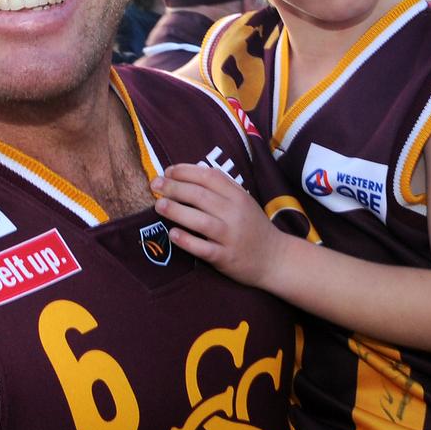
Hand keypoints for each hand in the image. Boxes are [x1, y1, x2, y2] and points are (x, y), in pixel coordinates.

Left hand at [151, 163, 279, 286]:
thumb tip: (190, 172)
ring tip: (158, 206)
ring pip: (200, 221)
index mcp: (238, 196)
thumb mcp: (244, 201)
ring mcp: (230, 236)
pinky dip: (187, 240)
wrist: (275, 258)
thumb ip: (222, 188)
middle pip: (200, 196)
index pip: (209, 177)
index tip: (168, 171)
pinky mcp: (226, 257)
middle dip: (174, 188)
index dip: (186, 171)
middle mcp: (235, 214)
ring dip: (176, 211)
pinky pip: (203, 248)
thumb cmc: (253, 227)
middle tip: (155, 185)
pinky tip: (172, 234)